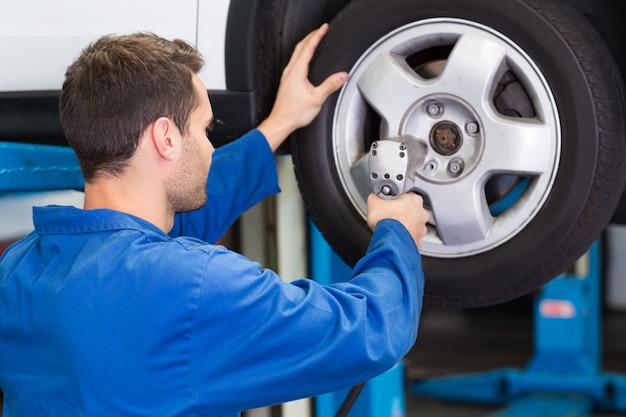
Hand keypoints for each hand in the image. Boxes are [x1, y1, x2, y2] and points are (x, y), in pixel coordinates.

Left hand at [257, 23, 349, 150]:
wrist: (281, 121)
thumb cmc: (295, 112)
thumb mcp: (317, 99)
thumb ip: (331, 85)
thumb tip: (343, 76)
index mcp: (297, 71)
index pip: (308, 47)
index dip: (317, 35)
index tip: (324, 28)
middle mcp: (290, 71)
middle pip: (300, 46)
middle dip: (311, 36)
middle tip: (320, 30)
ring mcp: (287, 76)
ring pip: (296, 53)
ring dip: (306, 44)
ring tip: (314, 40)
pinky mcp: (286, 81)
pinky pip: (294, 62)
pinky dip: (301, 54)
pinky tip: (304, 60)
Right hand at [366, 193, 428, 249]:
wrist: (389, 242)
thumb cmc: (385, 222)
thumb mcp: (373, 202)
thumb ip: (376, 196)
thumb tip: (375, 197)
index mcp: (414, 200)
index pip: (405, 195)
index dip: (395, 199)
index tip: (388, 204)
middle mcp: (421, 214)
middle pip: (411, 210)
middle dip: (401, 213)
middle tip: (389, 216)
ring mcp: (421, 228)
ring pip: (413, 225)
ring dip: (404, 226)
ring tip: (392, 228)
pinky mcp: (418, 241)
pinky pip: (411, 237)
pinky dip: (404, 237)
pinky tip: (396, 237)